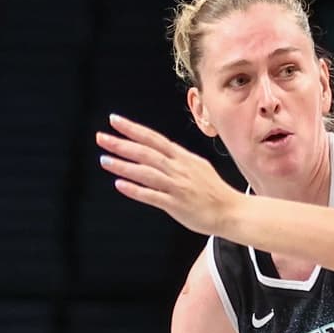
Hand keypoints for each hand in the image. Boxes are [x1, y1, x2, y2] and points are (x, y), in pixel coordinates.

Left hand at [97, 115, 243, 235]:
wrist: (232, 211)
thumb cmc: (214, 192)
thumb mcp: (197, 166)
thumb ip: (178, 160)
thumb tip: (161, 153)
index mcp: (183, 158)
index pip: (154, 138)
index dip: (133, 129)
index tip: (115, 120)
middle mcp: (178, 169)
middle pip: (146, 152)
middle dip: (122, 143)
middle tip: (101, 137)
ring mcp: (177, 186)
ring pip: (146, 172)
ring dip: (124, 165)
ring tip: (105, 160)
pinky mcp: (176, 205)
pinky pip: (152, 196)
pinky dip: (136, 190)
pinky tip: (120, 185)